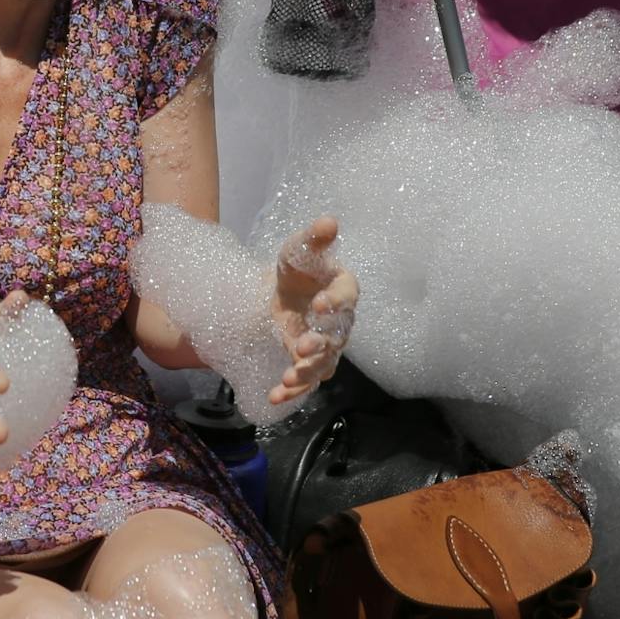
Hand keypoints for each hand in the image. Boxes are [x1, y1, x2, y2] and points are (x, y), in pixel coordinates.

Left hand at [270, 218, 358, 407]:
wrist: (280, 290)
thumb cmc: (298, 267)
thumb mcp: (299, 249)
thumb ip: (314, 238)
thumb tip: (329, 221)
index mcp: (343, 290)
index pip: (345, 297)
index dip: (335, 302)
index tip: (320, 304)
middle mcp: (340, 322)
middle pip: (336, 338)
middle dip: (319, 345)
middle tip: (301, 347)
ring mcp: (325, 345)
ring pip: (323, 365)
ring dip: (307, 374)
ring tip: (288, 379)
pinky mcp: (307, 361)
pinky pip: (306, 380)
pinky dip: (291, 391)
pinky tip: (274, 396)